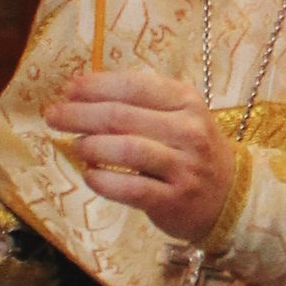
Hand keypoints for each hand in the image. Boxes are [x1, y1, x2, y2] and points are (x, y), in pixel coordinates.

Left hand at [46, 66, 233, 241]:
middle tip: (53, 116)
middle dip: (80, 114)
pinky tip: (90, 176)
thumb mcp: (180, 116)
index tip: (68, 89)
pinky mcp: (174, 199)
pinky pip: (131, 188)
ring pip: (126, 150)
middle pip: (122, 117)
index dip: (96, 86)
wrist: (231, 196)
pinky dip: (104, 182)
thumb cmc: (192, 151)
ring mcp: (183, 166)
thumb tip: (83, 93)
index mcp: (186, 101)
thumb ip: (141, 103)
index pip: (134, 86)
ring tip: (76, 146)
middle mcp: (188, 130)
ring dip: (91, 147)